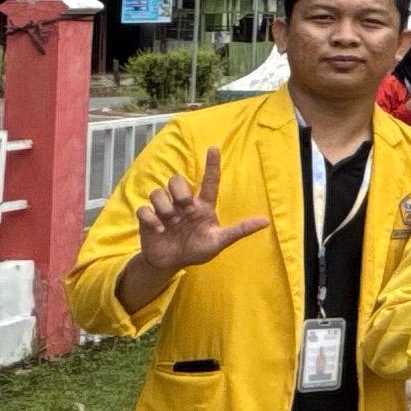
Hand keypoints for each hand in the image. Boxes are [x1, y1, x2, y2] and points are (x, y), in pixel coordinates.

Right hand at [135, 147, 269, 277]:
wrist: (172, 263)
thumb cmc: (197, 249)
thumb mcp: (219, 241)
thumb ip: (239, 231)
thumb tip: (266, 221)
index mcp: (202, 206)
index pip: (209, 181)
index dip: (212, 165)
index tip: (214, 148)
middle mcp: (183, 204)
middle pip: (177, 180)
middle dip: (179, 190)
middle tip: (184, 206)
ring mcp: (164, 210)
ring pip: (158, 192)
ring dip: (164, 206)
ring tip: (170, 223)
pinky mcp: (148, 219)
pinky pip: (144, 209)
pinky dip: (150, 218)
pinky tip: (159, 230)